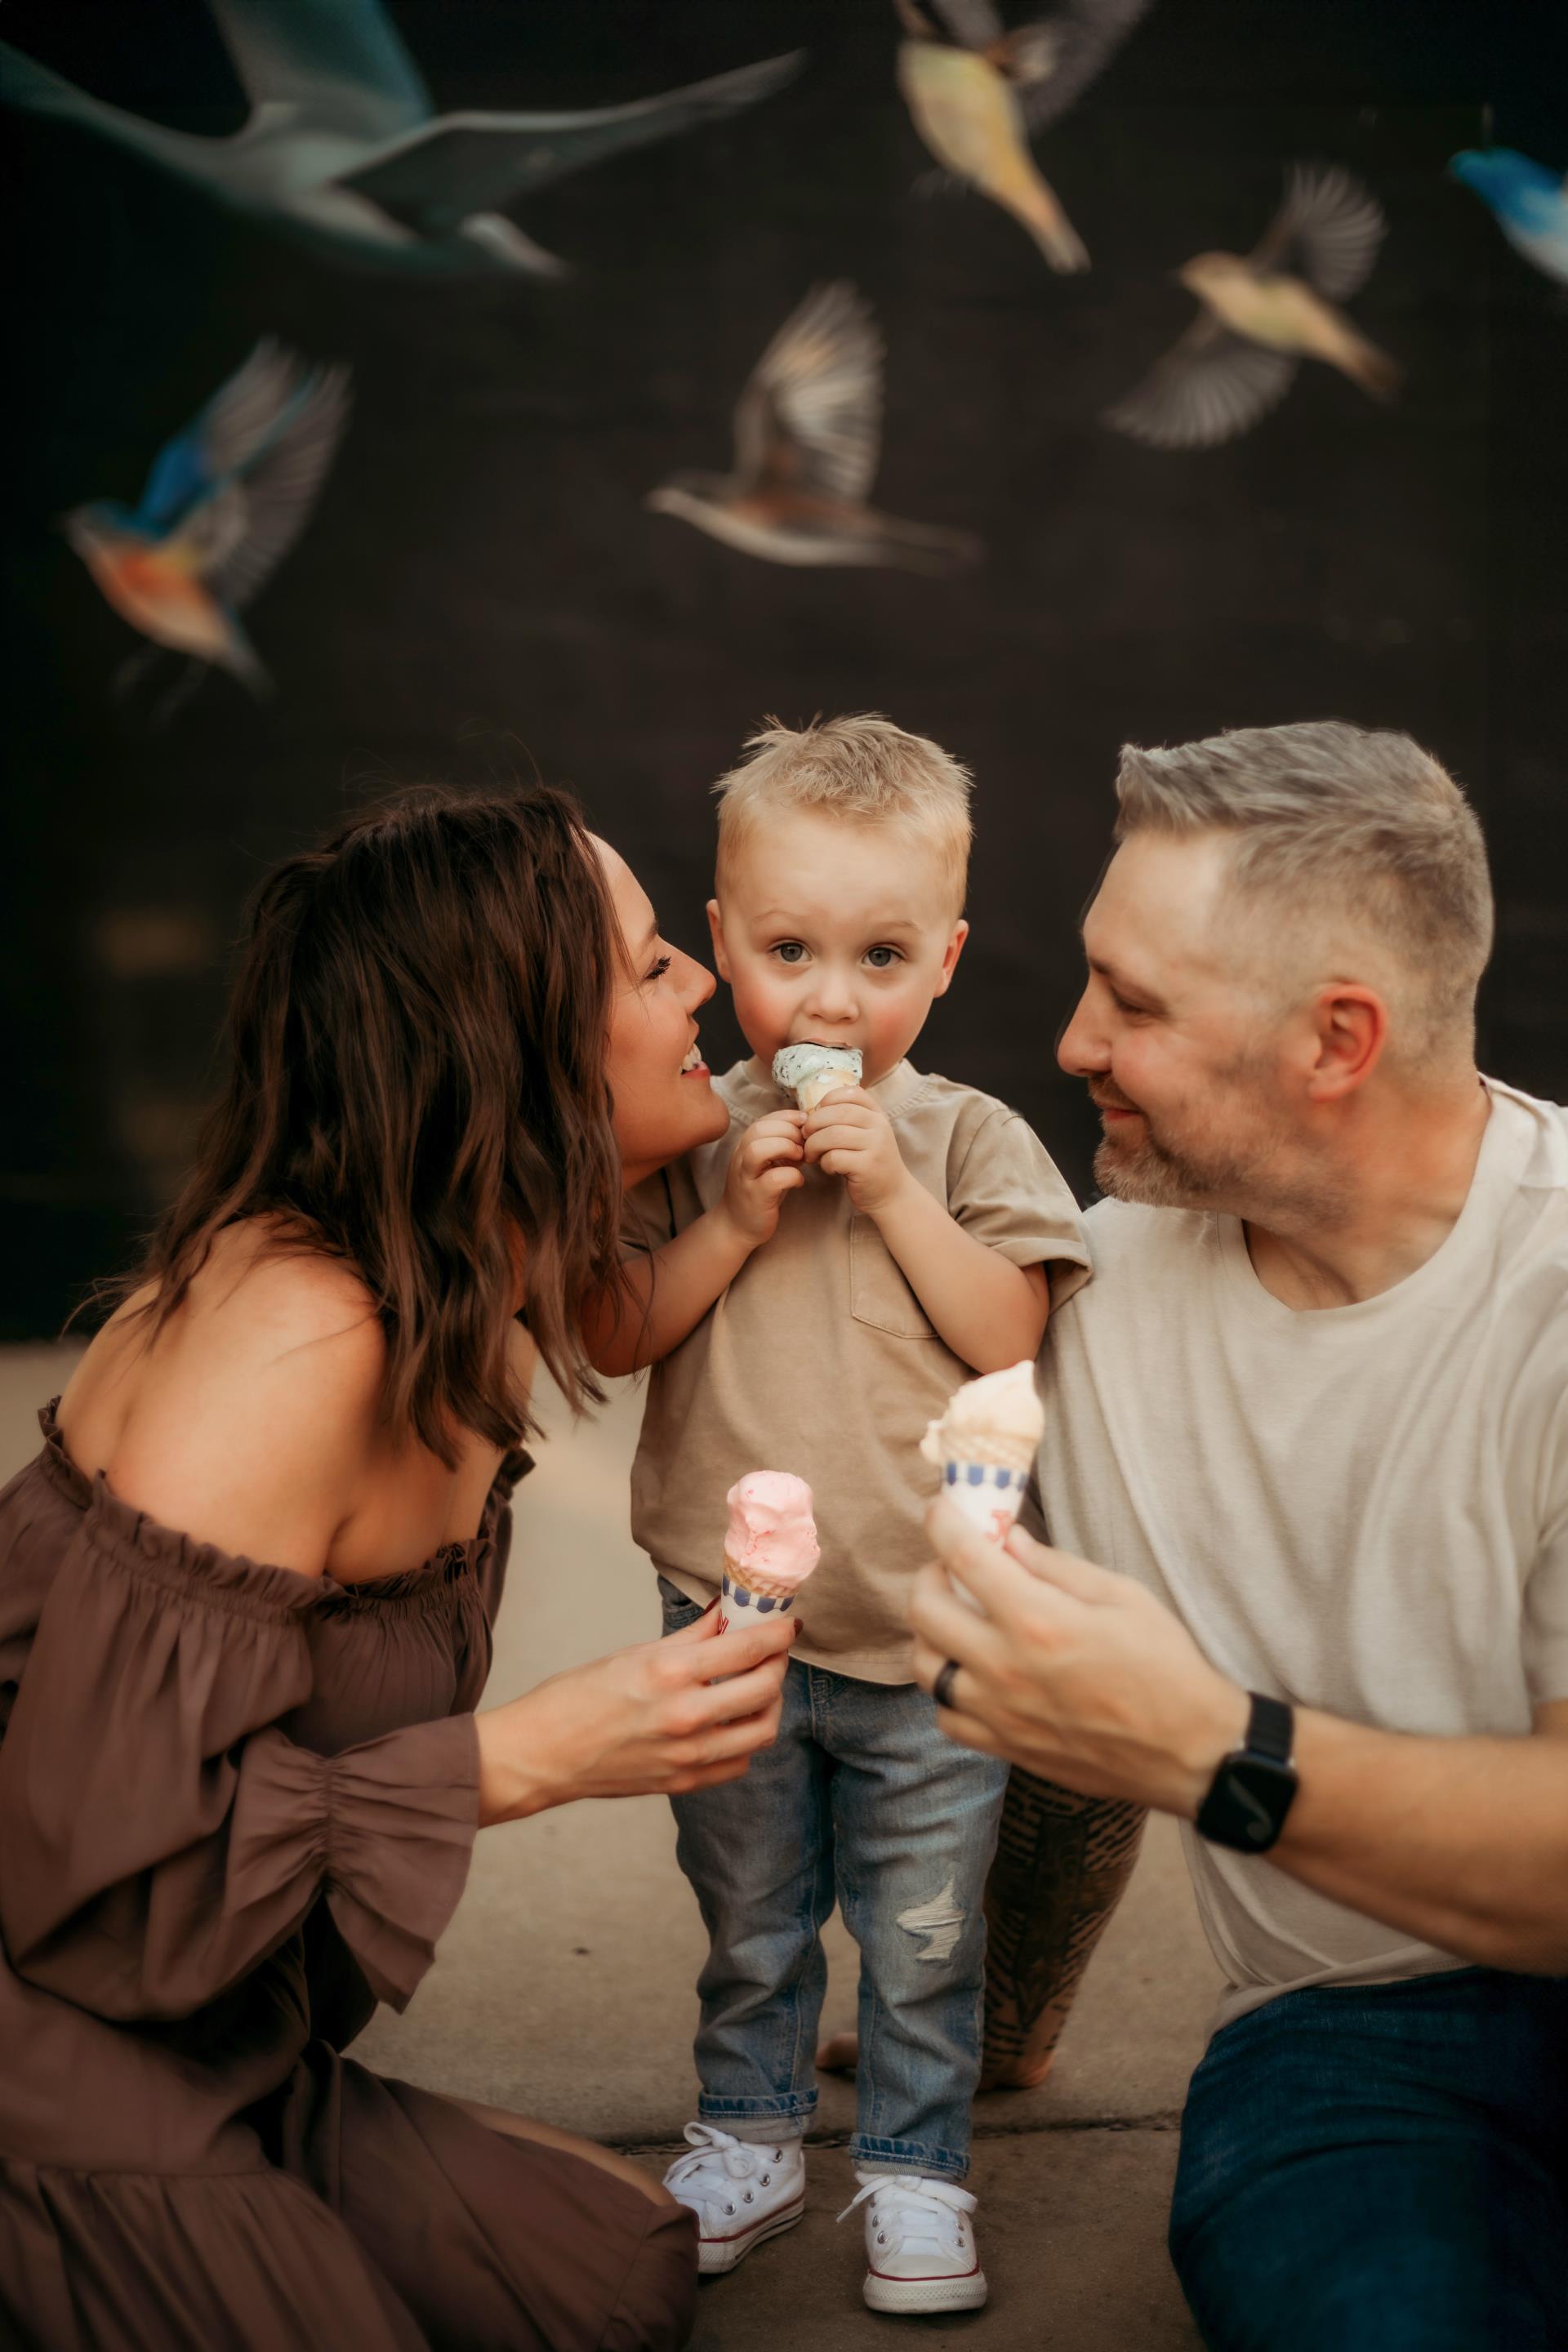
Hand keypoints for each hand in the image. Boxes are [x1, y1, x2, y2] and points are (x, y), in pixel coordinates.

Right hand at [476, 1605, 796, 1823]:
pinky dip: (745, 1740)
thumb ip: (691, 1637)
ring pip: (762, 1729)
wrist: (542, 1754)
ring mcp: (688, 1757)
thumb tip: (727, 1615)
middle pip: (765, 1687)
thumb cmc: (576, 1698)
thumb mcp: (635, 1653)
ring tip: (756, 1686)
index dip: (777, 1632)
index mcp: (670, 1673)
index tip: (786, 1624)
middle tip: (772, 1651)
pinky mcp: (684, 1784)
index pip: (749, 1648)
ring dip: (769, 1703)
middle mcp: (686, 1716)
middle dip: (777, 1663)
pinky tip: (731, 1722)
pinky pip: (738, 1763)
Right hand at [718, 1109, 806, 1246]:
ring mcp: (746, 1178)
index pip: (763, 1120)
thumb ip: (784, 1147)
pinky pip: (773, 1179)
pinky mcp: (756, 1197)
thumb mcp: (770, 1164)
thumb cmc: (759, 1191)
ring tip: (800, 1158)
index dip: (786, 1118)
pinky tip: (798, 1181)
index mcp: (745, 1147)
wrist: (737, 1226)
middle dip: (788, 1131)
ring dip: (785, 1148)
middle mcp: (741, 1158)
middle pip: (759, 1129)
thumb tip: (808, 1132)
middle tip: (804, 1144)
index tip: (805, 1125)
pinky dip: (792, 1176)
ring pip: (759, 1149)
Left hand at [802, 1087, 910, 1216]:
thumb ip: (847, 1119)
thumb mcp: (866, 1135)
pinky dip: (824, 1163)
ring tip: (812, 1155)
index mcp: (877, 1114)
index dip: (827, 1100)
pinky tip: (829, 1168)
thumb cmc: (870, 1162)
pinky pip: (834, 1157)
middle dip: (813, 1123)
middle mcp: (879, 1126)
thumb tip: (811, 1111)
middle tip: (805, 1137)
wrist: (893, 1194)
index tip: (817, 1115)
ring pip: (832, 1135)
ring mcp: (875, 1146)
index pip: (851, 1093)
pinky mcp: (867, 1166)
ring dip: (814, 1145)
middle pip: (837, 1112)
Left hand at [909, 1497, 1248, 1817]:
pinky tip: (972, 1674)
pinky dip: (947, 1690)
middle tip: (952, 1569)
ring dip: (931, 1633)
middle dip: (929, 1576)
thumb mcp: (1123, 1597)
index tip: (939, 1510)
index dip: (941, 1523)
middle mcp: (1006, 1667)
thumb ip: (1057, 1567)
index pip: (964, 1557)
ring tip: (958, 1620)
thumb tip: (1010, 1540)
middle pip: (925, 1610)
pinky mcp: (1005, 1747)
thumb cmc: (1165, 1666)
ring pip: (924, 1666)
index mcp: (1039, 1620)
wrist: (1188, 1750)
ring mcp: (1000, 1712)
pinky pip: (945, 1716)